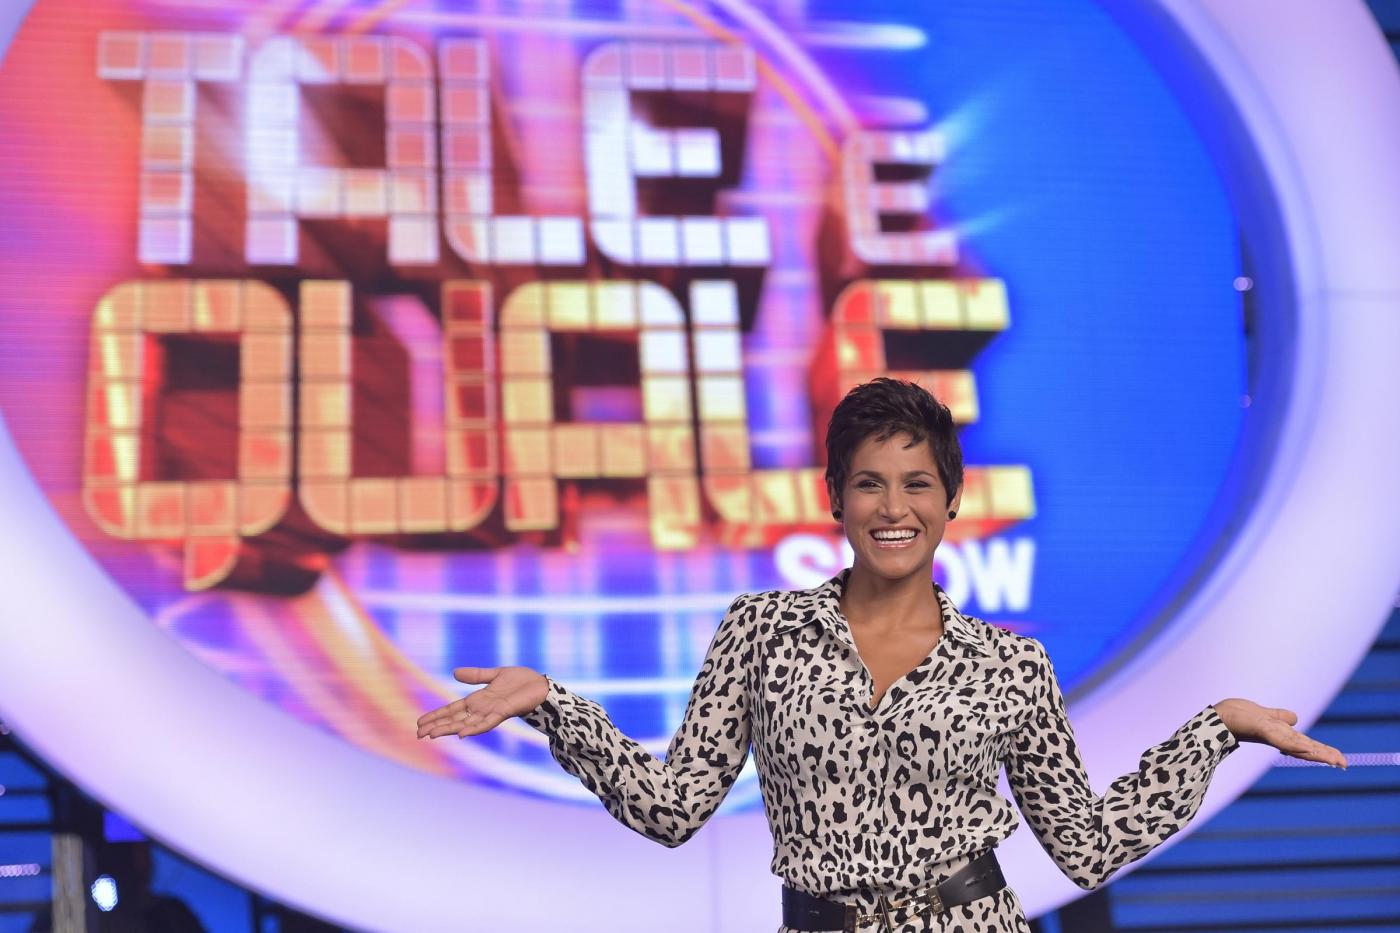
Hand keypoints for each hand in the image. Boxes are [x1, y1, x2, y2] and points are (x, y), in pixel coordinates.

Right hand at [416, 666, 549, 738]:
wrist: (541, 685)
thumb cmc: (521, 681)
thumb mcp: (495, 674)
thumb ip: (476, 675)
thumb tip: (454, 672)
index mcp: (478, 700)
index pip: (452, 710)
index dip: (436, 716)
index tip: (420, 723)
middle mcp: (482, 709)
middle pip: (455, 719)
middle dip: (437, 726)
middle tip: (419, 734)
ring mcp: (492, 712)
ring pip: (466, 723)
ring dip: (450, 729)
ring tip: (433, 735)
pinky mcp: (504, 712)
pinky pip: (487, 723)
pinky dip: (474, 728)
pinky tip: (462, 734)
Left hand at [1214, 698, 1346, 768]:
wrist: (1218, 717)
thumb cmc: (1238, 716)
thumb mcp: (1264, 715)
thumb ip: (1280, 717)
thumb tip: (1295, 718)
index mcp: (1280, 734)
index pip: (1306, 743)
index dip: (1322, 751)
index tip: (1340, 759)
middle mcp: (1277, 736)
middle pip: (1305, 747)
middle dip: (1325, 755)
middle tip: (1344, 764)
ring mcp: (1270, 734)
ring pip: (1297, 744)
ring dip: (1316, 751)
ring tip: (1333, 759)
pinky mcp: (1261, 728)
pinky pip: (1280, 737)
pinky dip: (1294, 743)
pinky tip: (1307, 748)